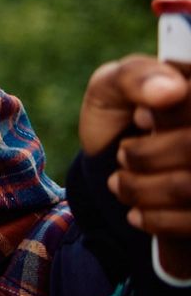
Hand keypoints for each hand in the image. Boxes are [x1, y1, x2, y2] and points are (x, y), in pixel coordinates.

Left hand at [82, 55, 190, 274]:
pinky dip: (157, 219)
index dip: (167, 118)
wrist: (115, 163)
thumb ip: (135, 76)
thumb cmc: (120, 113)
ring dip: (144, 189)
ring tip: (121, 182)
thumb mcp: (113, 86)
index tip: (140, 117)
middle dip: (147, 156)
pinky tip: (137, 212)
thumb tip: (171, 89)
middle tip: (124, 154)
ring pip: (189, 188)